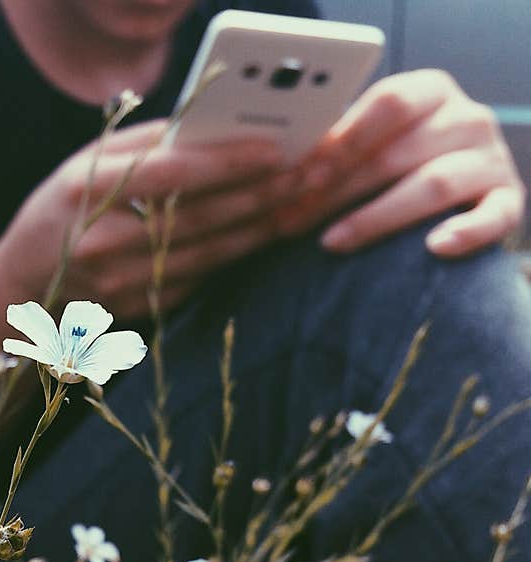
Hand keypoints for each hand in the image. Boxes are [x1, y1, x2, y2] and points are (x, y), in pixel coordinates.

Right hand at [0, 120, 293, 317]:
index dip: (227, 163)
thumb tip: (218, 129)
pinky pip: (195, 280)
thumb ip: (147, 148)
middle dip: (260, 196)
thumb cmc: (64, 209)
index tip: (276, 149)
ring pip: (205, 256)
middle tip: (310, 175)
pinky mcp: (136, 310)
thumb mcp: (88, 165)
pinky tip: (262, 236)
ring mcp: (118, 283)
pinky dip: (233, 258)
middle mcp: (101, 241)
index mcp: (86, 191)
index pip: (169, 175)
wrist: (25, 282)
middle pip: (197, 219)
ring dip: (258, 230)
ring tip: (299, 204)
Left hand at [275, 69, 525, 257]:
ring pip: (433, 185)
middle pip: (396, 153)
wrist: (461, 189)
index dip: (340, 140)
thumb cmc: (397, 165)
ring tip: (330, 243)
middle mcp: (466, 118)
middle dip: (336, 191)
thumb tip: (276, 171)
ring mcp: (491, 160)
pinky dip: (465, 233)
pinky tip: (433, 248)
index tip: (297, 175)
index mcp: (429, 91)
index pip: (386, 104)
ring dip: (375, 217)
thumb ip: (337, 147)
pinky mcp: (508, 201)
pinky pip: (492, 218)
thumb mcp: (371, 143)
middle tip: (291, 220)